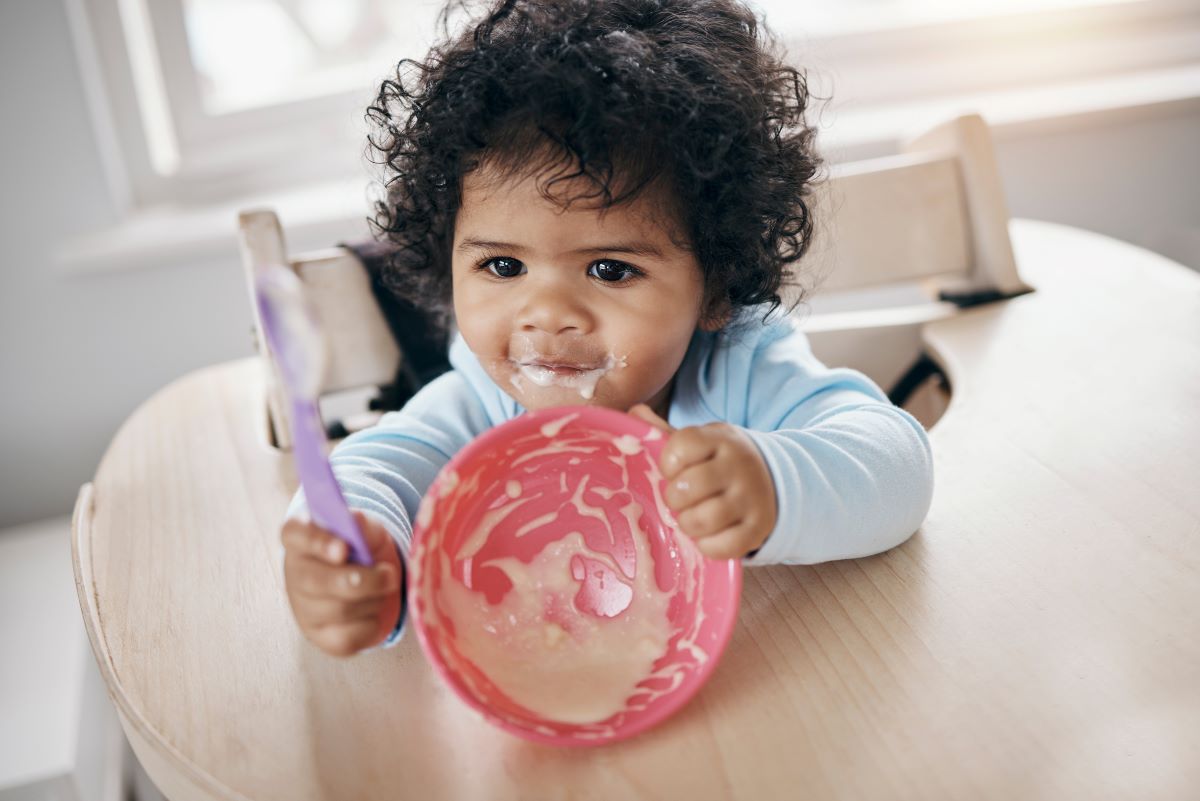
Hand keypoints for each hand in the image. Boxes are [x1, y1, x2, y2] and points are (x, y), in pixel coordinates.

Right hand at [281, 511, 403, 656]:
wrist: (366, 581)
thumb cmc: (361, 548)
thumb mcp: (366, 529)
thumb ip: (362, 525)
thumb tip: (355, 522)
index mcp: (299, 538)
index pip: (294, 535)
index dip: (317, 543)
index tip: (344, 549)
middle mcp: (294, 574)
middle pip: (315, 582)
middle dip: (359, 580)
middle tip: (389, 574)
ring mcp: (303, 609)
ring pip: (338, 610)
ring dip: (372, 598)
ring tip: (381, 587)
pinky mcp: (320, 637)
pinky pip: (349, 637)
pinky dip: (371, 623)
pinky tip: (371, 609)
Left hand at [628, 404, 776, 558]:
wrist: (771, 480)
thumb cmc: (719, 462)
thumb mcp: (700, 442)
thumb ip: (664, 432)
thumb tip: (634, 414)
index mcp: (719, 439)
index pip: (683, 444)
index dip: (668, 462)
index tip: (672, 471)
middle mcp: (739, 465)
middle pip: (689, 486)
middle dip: (674, 497)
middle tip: (678, 499)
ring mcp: (751, 498)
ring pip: (703, 519)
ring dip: (687, 523)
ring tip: (690, 518)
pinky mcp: (758, 528)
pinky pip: (722, 546)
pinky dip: (707, 545)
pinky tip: (707, 534)